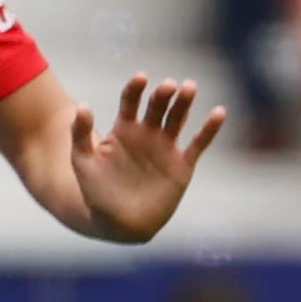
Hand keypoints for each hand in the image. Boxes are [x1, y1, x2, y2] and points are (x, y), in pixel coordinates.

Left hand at [69, 74, 224, 243]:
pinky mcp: (182, 164)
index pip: (130, 101)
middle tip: (168, 85)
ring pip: (178, 118)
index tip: (141, 77)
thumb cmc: (96, 192)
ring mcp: (166, 147)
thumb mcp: (83, 162)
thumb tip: (81, 106)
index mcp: (124, 129)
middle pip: (157, 106)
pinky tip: (219, 112)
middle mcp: (147, 133)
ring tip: (189, 87)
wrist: (118, 223)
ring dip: (184, 102)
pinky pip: (199, 143)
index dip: (136, 88)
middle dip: (163, 94)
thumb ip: (81, 134)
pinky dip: (209, 129)